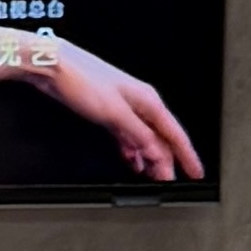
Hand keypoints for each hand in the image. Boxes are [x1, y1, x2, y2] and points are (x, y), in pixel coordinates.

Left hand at [49, 43, 201, 183]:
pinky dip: (131, 150)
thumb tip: (156, 152)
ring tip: (153, 177)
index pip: (175, 134)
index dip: (187, 156)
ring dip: (149, 158)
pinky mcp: (107, 111)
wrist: (54, 67)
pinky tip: (132, 161)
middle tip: (170, 183)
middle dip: (167, 162)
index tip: (196, 173)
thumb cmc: (82, 80)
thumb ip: (137, 134)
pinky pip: (127, 135)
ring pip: (144, 139)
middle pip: (160, 139)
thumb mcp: (114, 113)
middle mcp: (139, 104)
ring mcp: (123, 108)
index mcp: (148, 101)